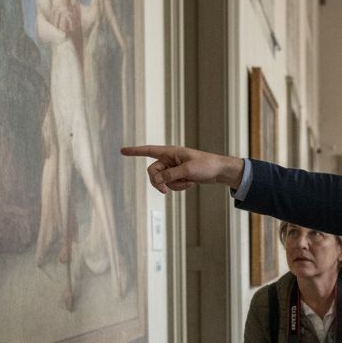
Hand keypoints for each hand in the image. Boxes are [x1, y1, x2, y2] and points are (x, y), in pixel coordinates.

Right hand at [120, 145, 243, 193]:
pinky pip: (171, 185)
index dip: (135, 151)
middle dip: (158, 183)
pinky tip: (191, 183)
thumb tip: (156, 180)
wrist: (219, 171)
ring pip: (163, 181)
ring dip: (174, 185)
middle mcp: (169, 159)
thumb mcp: (188, 170)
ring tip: (189, 182)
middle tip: (164, 191)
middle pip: (152, 172)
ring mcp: (174, 168)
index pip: (148, 151)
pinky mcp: (179, 176)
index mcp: (170, 152)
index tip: (122, 150)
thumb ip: (170, 175)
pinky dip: (179, 187)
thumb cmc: (206, 165)